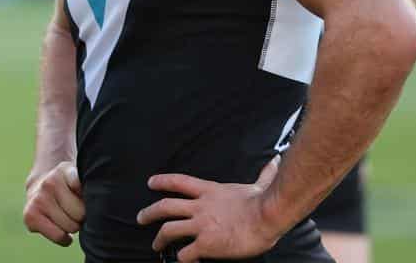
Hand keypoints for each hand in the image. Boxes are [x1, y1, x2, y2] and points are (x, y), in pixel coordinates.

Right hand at [23, 161, 84, 246]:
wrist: (39, 187)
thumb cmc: (67, 188)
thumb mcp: (79, 178)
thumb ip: (89, 186)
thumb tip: (96, 207)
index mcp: (64, 170)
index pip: (80, 185)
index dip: (87, 195)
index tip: (86, 195)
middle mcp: (49, 183)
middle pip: (80, 213)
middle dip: (82, 216)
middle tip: (76, 211)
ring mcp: (38, 199)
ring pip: (70, 227)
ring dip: (73, 227)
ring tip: (67, 217)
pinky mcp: (30, 216)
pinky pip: (58, 236)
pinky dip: (64, 238)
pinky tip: (61, 228)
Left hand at [137, 157, 284, 261]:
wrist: (266, 216)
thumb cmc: (263, 202)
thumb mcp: (257, 185)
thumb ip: (263, 175)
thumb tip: (275, 163)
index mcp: (210, 192)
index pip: (179, 182)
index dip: (162, 182)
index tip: (150, 183)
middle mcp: (200, 207)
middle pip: (165, 207)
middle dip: (149, 213)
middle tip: (140, 218)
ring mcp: (200, 225)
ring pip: (168, 230)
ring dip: (159, 239)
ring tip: (155, 245)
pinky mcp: (206, 244)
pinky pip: (185, 254)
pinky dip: (181, 259)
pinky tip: (181, 262)